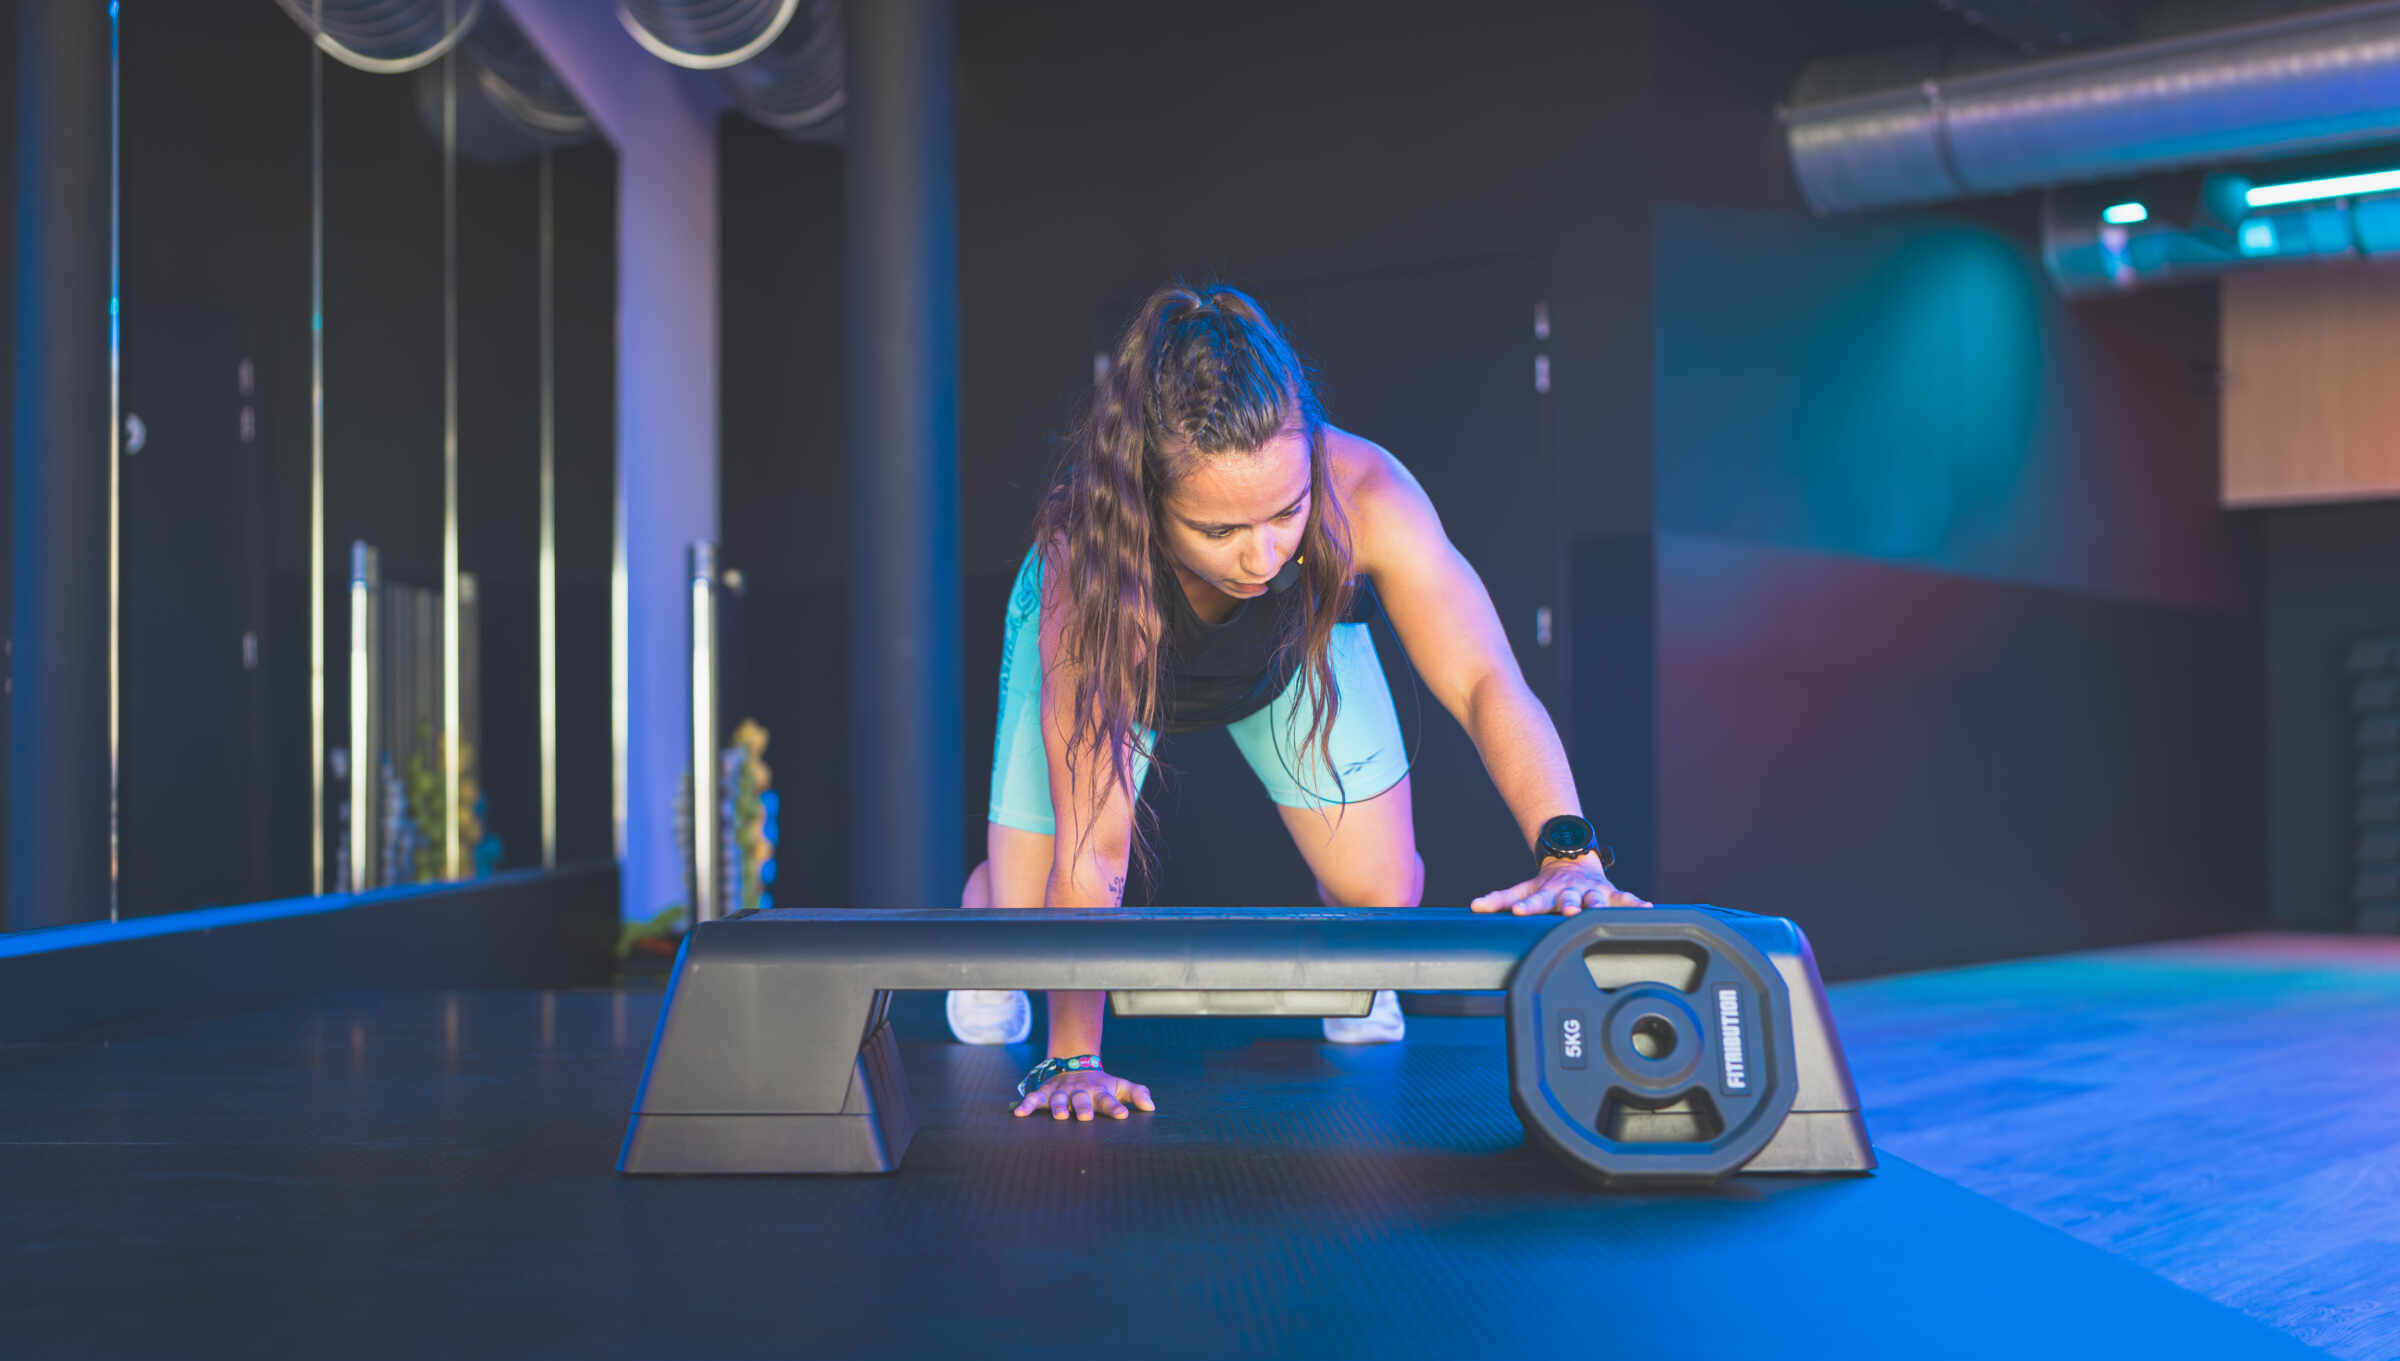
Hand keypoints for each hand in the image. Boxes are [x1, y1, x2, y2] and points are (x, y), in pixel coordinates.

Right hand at [1012, 1065, 1156, 1121]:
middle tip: (1084, 1117)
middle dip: (1083, 1107)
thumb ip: (1136, 1094)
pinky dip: (1027, 1104)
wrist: (1076, 1064)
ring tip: (1058, 1116)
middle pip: (1081, 1099)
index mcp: (1099, 1091)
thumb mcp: (1119, 1085)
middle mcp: (1079, 1091)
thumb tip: (1151, 1107)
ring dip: (1058, 1107)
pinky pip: (1034, 1098)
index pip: (1109, 1099)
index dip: (1115, 1107)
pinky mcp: (1045, 1092)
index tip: (1122, 1115)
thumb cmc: (1101, 1084)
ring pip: (1058, 1099)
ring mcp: (1061, 1091)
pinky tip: (1019, 1113)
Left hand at [1470, 853, 1650, 915]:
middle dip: (1569, 906)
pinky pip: (1625, 899)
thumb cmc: (1546, 885)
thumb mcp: (1523, 889)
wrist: (1574, 862)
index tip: (1519, 911)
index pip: (1535, 901)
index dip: (1527, 906)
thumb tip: (1474, 907)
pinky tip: (1647, 908)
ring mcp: (1591, 892)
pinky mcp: (1611, 894)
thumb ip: (1500, 900)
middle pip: (1570, 900)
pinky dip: (1636, 903)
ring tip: (1600, 910)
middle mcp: (1570, 892)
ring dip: (1598, 905)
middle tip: (1568, 911)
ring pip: (1597, 900)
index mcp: (1548, 893)